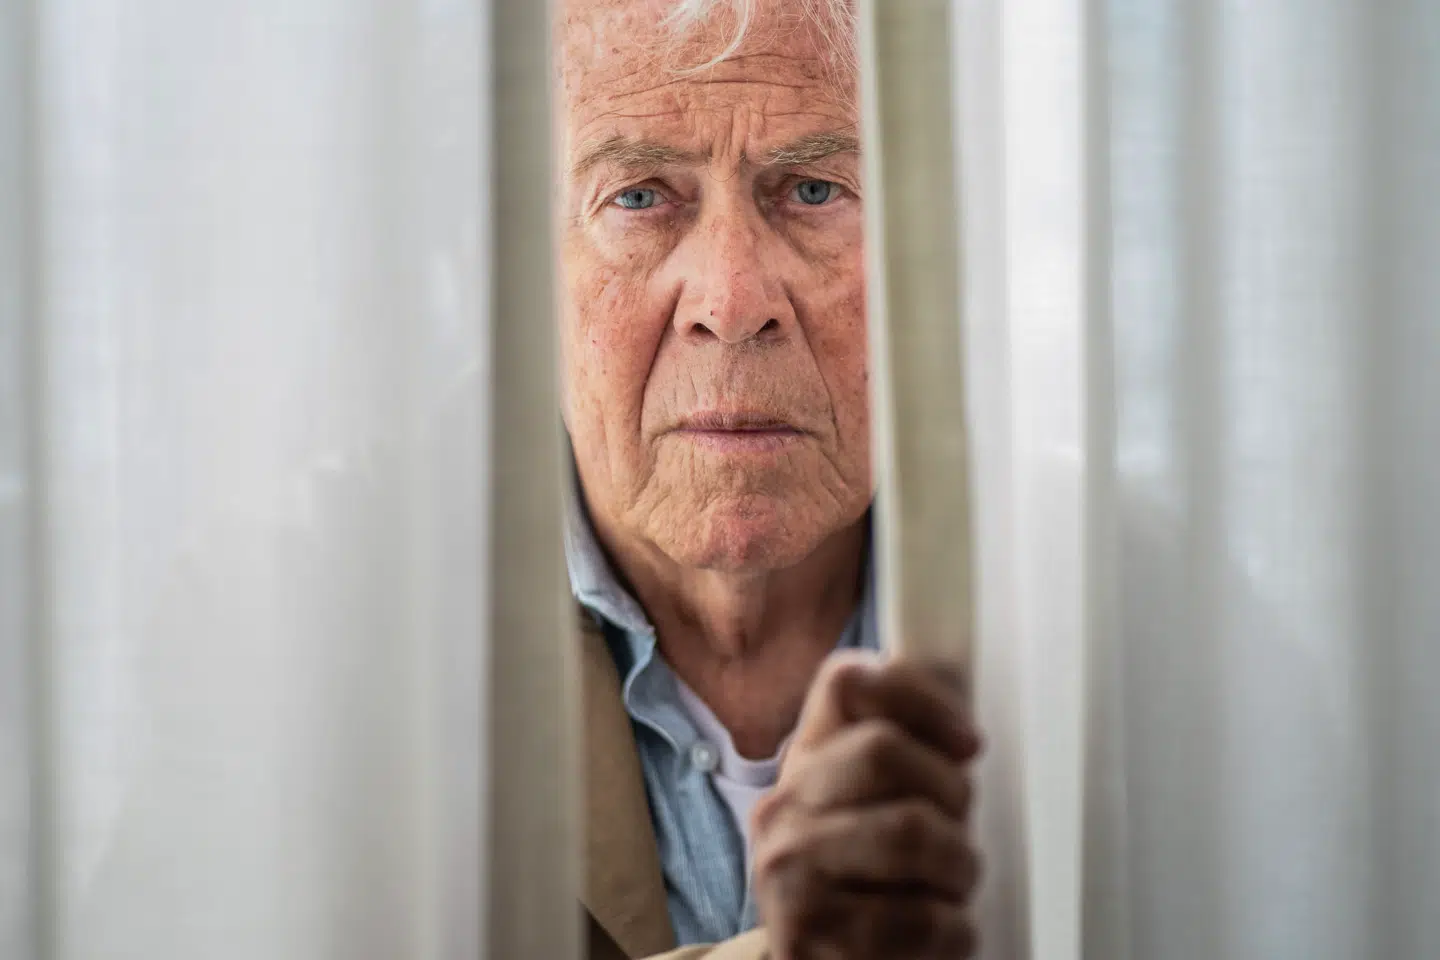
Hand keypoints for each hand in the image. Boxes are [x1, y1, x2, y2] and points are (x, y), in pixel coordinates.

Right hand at [750, 652, 981, 958]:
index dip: (921, 698)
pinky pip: (920, 918)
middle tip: (958, 833)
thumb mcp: (878, 803)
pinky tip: (940, 933)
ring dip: (958, 867)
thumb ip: (908, 754)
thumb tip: (965, 736)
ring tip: (951, 887)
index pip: (847, 682)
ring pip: (910, 831)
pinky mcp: (805, 937)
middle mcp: (784, 805)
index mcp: (806, 759)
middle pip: (883, 750)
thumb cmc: (873, 882)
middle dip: (949, 794)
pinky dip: (955, 930)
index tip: (969, 745)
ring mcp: (787, 869)